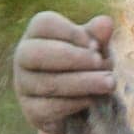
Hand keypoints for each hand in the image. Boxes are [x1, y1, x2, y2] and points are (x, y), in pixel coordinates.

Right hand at [13, 11, 115, 133]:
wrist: (80, 107)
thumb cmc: (86, 67)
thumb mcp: (95, 50)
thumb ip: (98, 37)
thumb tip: (106, 22)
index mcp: (36, 34)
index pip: (44, 24)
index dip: (71, 32)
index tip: (95, 45)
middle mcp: (23, 57)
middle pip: (37, 53)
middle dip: (73, 58)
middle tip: (100, 62)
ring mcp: (23, 85)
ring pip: (48, 83)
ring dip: (83, 82)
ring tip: (109, 83)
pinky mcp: (31, 111)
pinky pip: (49, 107)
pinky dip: (74, 103)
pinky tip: (92, 100)